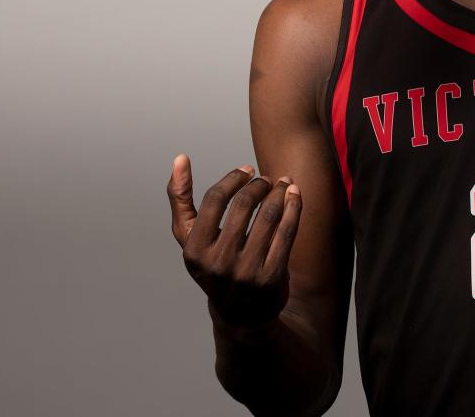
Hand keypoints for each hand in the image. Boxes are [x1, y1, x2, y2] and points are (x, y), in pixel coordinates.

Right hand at [167, 154, 301, 330]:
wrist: (240, 315)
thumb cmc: (213, 264)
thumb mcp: (190, 239)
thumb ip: (180, 200)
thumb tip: (179, 158)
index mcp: (195, 251)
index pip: (214, 199)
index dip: (233, 179)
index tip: (247, 170)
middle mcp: (218, 263)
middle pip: (244, 204)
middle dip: (260, 185)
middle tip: (267, 180)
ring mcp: (246, 271)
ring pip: (270, 215)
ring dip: (281, 191)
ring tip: (284, 183)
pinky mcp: (272, 277)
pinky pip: (287, 231)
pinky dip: (294, 207)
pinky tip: (295, 195)